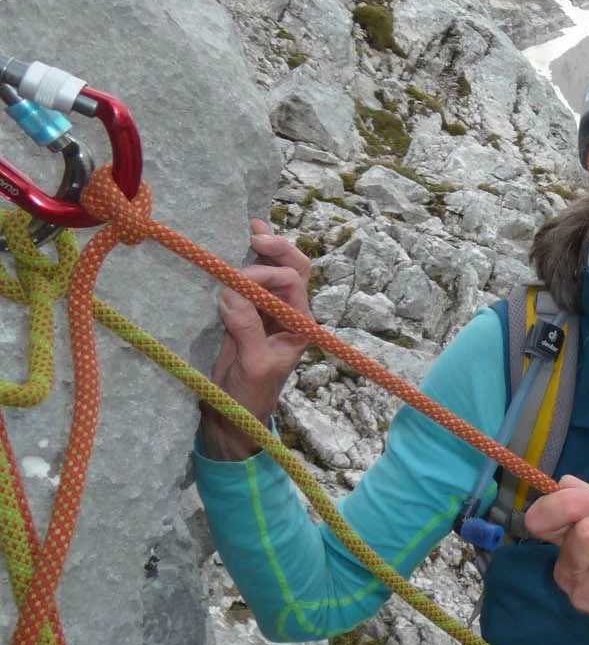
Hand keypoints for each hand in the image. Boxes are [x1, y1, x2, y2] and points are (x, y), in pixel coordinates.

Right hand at [200, 219, 313, 458]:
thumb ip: (247, 329)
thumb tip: (232, 294)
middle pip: (291, 268)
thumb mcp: (254, 365)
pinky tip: (238, 243)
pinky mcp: (244, 314)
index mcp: (299, 323)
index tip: (240, 279)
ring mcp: (266, 311)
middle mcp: (287, 312)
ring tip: (249, 227)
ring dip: (263, 249)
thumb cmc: (251, 395)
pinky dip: (245, 262)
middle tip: (254, 232)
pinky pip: (249, 282)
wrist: (232, 417)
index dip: (269, 273)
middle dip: (277, 248)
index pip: (293, 283)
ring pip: (272, 271)